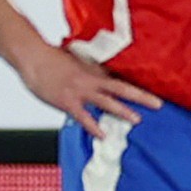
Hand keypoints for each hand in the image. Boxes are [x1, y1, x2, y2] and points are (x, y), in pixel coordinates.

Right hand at [17, 43, 162, 137]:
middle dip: (141, 96)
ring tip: (138, 119)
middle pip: (121, 88)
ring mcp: (80, 90)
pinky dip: (94, 127)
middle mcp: (91, 79)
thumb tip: (96, 69)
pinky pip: (84, 117)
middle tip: (158, 103)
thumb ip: (86, 65)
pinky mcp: (68, 101)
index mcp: (93, 68)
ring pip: (107, 102)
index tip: (153, 91)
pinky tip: (103, 135)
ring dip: (123, 111)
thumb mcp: (73, 57)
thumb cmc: (50, 56)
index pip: (119, 77)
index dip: (136, 85)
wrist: (33, 56)